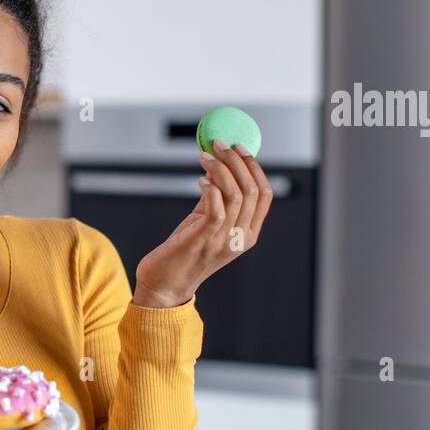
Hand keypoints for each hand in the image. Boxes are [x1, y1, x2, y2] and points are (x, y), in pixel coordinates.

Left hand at [132, 139, 273, 307]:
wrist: (165, 285)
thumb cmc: (184, 251)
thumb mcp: (207, 222)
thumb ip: (217, 199)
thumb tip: (217, 164)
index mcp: (248, 234)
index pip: (265, 195)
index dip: (255, 168)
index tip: (240, 147)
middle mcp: (241, 238)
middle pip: (253, 190)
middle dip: (237, 161)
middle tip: (220, 144)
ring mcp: (223, 241)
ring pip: (236, 195)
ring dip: (221, 169)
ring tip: (205, 157)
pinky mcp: (203, 241)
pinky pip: (216, 209)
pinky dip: (211, 188)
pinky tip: (201, 179)